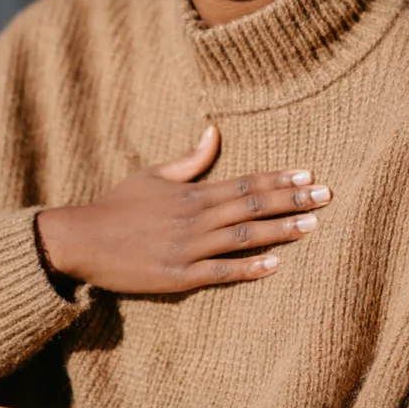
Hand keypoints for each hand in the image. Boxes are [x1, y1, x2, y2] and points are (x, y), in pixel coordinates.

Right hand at [35, 125, 331, 292]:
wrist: (81, 240)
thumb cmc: (117, 205)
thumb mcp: (151, 174)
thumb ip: (188, 159)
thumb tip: (213, 131)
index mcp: (191, 193)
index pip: (244, 183)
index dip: (277, 179)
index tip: (308, 174)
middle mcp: (194, 218)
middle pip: (251, 207)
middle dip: (291, 200)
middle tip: (326, 196)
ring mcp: (187, 248)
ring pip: (242, 238)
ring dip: (280, 231)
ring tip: (312, 225)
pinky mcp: (177, 277)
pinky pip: (219, 273)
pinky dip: (248, 269)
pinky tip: (274, 266)